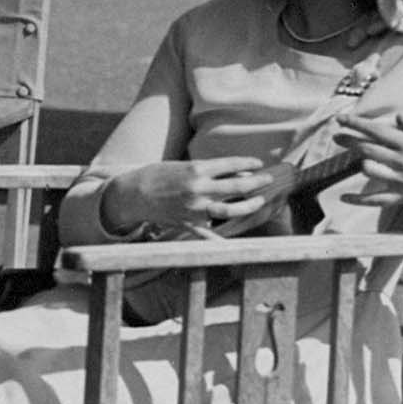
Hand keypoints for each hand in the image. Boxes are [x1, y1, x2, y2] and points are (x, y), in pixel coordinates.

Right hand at [108, 159, 277, 238]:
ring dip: (248, 205)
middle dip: (256, 182)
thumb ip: (209, 171)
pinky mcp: (188, 223)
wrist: (134, 193)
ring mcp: (194, 208)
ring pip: (230, 209)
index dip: (248, 162)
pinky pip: (209, 233)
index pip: (230, 164)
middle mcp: (198, 188)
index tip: (260, 163)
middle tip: (268, 179)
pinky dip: (223, 238)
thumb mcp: (183, 166)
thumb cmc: (159, 175)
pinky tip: (238, 240)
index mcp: (196, 170)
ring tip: (259, 200)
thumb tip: (238, 173)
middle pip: (236, 185)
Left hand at [330, 118, 402, 223]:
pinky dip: (358, 200)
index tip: (340, 119)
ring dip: (360, 166)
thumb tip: (398, 116)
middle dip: (349, 141)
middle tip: (337, 138)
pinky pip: (376, 200)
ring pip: (369, 171)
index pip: (377, 130)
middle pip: (367, 149)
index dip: (356, 124)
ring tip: (352, 162)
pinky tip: (343, 197)